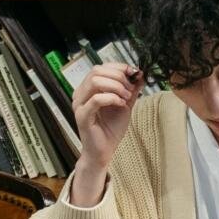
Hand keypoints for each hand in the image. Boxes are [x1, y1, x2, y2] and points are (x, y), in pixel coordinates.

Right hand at [66, 63, 141, 205]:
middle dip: (118, 77)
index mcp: (88, 89)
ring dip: (115, 87)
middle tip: (130, 89)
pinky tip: (121, 104)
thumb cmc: (110, 129)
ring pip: (95, 82)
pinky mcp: (82, 116)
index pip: (101, 67)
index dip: (119, 67)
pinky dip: (112, 98)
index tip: (134, 73)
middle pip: (97, 71)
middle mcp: (80, 94)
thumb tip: (139, 74)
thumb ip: (131, 89)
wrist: (104, 151)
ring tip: (126, 98)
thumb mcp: (125, 104)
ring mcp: (79, 104)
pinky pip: (96, 99)